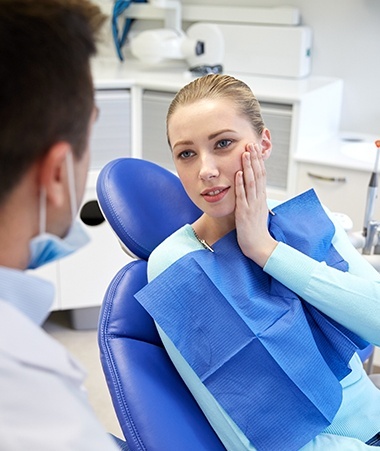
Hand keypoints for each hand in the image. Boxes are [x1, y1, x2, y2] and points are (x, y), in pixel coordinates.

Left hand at [235, 143, 277, 266]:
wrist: (259, 246)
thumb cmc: (256, 230)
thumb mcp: (257, 211)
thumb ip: (255, 199)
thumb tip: (253, 189)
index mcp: (261, 198)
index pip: (261, 175)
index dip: (258, 161)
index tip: (255, 149)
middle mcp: (258, 199)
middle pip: (258, 175)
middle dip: (254, 159)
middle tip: (251, 144)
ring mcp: (252, 205)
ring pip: (251, 182)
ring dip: (248, 167)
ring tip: (245, 153)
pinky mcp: (244, 213)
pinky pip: (242, 196)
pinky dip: (240, 184)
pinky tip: (237, 173)